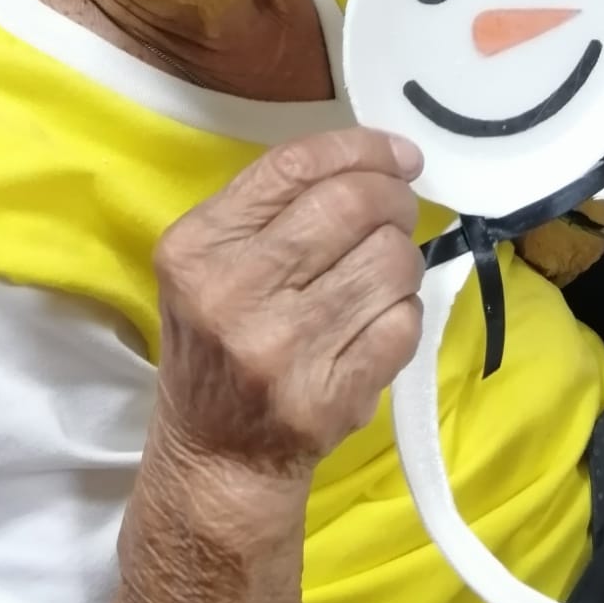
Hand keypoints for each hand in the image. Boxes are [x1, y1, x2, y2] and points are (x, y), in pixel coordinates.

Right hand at [153, 129, 424, 480]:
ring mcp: (283, 349)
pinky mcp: (328, 394)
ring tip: (383, 271)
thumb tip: (386, 156)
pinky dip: (405, 310)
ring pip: (390, 260)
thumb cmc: (221, 337)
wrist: (217, 454)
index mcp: (198, 247)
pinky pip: (403, 321)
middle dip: (394, 197)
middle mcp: (233, 293)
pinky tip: (379, 318)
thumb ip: (277, 203)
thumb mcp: (212, 260)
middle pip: (353, 203)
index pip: (295, 166)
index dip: (361, 148)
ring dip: (403, 256)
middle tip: (398, 209)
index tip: (400, 154)